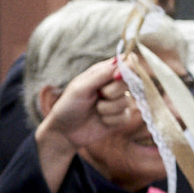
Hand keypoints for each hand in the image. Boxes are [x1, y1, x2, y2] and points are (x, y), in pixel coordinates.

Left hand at [31, 58, 141, 191]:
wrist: (64, 131)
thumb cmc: (69, 105)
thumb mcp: (80, 88)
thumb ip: (101, 75)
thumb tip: (120, 61)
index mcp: (104, 72)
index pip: (127, 62)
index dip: (128, 67)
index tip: (117, 76)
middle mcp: (114, 85)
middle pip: (129, 82)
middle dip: (111, 92)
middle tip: (97, 95)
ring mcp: (119, 101)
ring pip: (126, 101)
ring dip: (107, 108)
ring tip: (95, 109)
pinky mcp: (121, 118)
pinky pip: (125, 117)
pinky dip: (110, 120)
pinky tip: (100, 120)